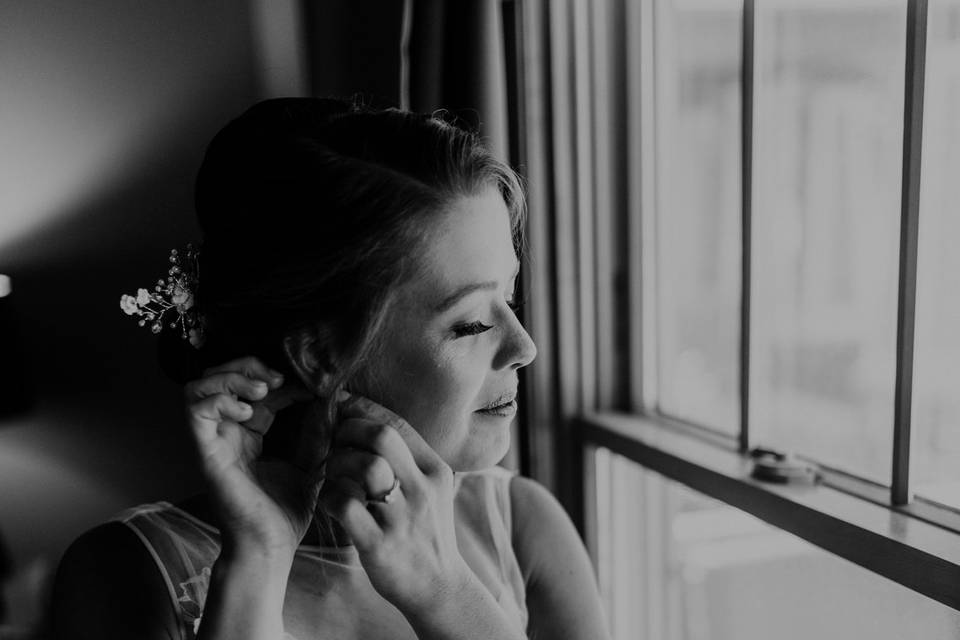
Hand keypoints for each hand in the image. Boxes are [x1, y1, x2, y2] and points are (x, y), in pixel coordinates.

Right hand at [184, 357, 318, 555]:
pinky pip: (195, 412)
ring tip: (260, 391)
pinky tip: (247, 413)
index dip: (276, 375)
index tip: (306, 384)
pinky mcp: (206, 454)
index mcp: (250, 434)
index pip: (254, 387)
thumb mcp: (311, 463)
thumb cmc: (286, 512)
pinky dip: (219, 401)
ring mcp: (214, 442)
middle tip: (276, 380)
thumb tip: (332, 400)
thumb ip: (317, 433)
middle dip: (246, 366)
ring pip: (199, 387)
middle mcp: (228, 433)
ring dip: (230, 378)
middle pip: (218, 376)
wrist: (271, 547)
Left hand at [318, 394, 469, 613]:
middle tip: (334, 439)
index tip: (342, 405)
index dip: (364, 408)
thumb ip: (409, 459)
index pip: (397, 424)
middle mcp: (421, 490)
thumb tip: (370, 421)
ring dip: (338, 462)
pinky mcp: (379, 545)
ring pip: (364, 467)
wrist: (438, 586)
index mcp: (434, 471)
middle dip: (348, 429)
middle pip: (382, 437)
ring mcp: (401, 518)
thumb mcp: (432, 489)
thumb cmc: (426, 532)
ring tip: (331, 471)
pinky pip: (345, 506)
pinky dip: (328, 497)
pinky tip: (328, 500)